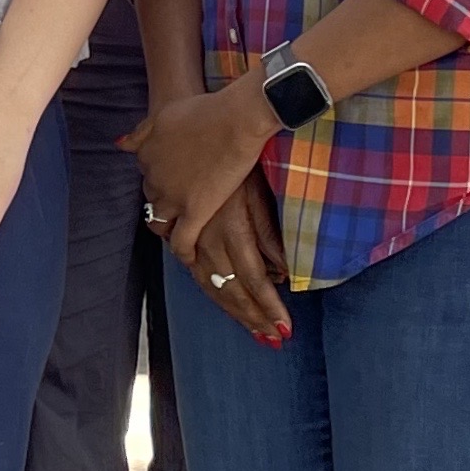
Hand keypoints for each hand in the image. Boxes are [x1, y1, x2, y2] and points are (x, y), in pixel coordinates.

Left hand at [125, 73, 279, 261]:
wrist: (232, 120)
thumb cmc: (203, 111)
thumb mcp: (163, 116)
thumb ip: (141, 133)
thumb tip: (120, 144)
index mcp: (145, 155)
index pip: (146, 176)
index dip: (159, 182)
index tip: (172, 185)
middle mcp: (154, 179)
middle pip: (151, 199)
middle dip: (162, 205)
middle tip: (178, 209)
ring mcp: (173, 197)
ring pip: (160, 223)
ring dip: (168, 230)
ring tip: (179, 234)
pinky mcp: (196, 211)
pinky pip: (182, 241)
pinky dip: (183, 252)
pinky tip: (190, 258)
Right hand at [176, 170, 292, 340]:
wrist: (200, 131)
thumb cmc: (240, 159)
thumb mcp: (260, 195)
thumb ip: (270, 235)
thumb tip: (283, 272)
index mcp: (231, 229)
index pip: (253, 279)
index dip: (268, 307)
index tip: (284, 328)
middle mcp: (208, 237)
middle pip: (229, 289)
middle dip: (252, 317)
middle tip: (272, 339)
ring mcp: (192, 235)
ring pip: (210, 284)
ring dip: (233, 310)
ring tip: (254, 329)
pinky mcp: (184, 230)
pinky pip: (194, 269)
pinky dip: (211, 289)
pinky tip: (223, 301)